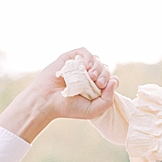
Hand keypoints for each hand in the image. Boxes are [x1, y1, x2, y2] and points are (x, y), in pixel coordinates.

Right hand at [0, 49, 118, 142]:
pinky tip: (88, 66)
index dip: (112, 81)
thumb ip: (108, 99)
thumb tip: (114, 80)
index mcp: (94, 87)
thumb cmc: (68, 108)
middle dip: (105, 74)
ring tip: (91, 76)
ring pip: (96, 60)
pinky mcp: (70, 58)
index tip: (104, 87)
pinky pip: (84, 52)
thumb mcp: (93, 110)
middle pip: (105, 69)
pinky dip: (89, 57)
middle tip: (99, 83)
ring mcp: (79, 66)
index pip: (111, 79)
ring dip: (98, 67)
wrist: (47, 101)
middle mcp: (88, 76)